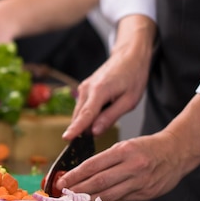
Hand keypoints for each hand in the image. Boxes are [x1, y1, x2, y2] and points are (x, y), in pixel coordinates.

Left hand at [55, 131, 186, 200]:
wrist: (177, 152)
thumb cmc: (147, 147)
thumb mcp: (126, 146)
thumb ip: (107, 161)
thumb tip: (83, 175)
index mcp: (124, 151)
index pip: (93, 165)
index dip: (75, 175)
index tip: (62, 181)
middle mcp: (132, 166)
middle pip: (99, 182)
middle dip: (78, 190)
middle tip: (63, 194)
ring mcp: (140, 182)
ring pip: (109, 194)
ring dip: (89, 200)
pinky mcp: (146, 193)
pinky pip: (121, 199)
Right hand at [63, 15, 154, 138]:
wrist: (129, 56)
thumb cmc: (133, 76)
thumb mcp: (129, 100)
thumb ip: (111, 117)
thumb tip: (94, 132)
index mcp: (100, 90)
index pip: (85, 114)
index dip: (76, 128)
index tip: (66, 138)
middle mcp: (87, 88)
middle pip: (79, 116)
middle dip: (83, 131)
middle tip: (92, 143)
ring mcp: (84, 87)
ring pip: (80, 112)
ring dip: (87, 123)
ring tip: (103, 122)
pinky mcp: (84, 89)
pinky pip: (82, 107)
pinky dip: (88, 115)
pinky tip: (101, 114)